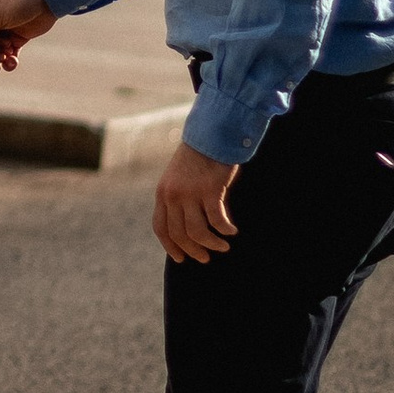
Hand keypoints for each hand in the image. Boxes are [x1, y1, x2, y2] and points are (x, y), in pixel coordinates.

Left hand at [153, 143, 238, 263]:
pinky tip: (232, 231)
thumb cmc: (200, 157)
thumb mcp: (180, 177)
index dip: (170, 246)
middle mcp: (173, 195)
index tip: (181, 258)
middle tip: (206, 258)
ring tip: (223, 246)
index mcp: (163, 193)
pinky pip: (216, 220)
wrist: (212, 134)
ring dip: (211, 244)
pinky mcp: (210, 190)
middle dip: (193, 251)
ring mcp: (190, 193)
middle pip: (179, 234)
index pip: (161, 227)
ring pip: (197, 232)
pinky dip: (225, 230)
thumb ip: (179, 198)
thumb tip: (188, 226)